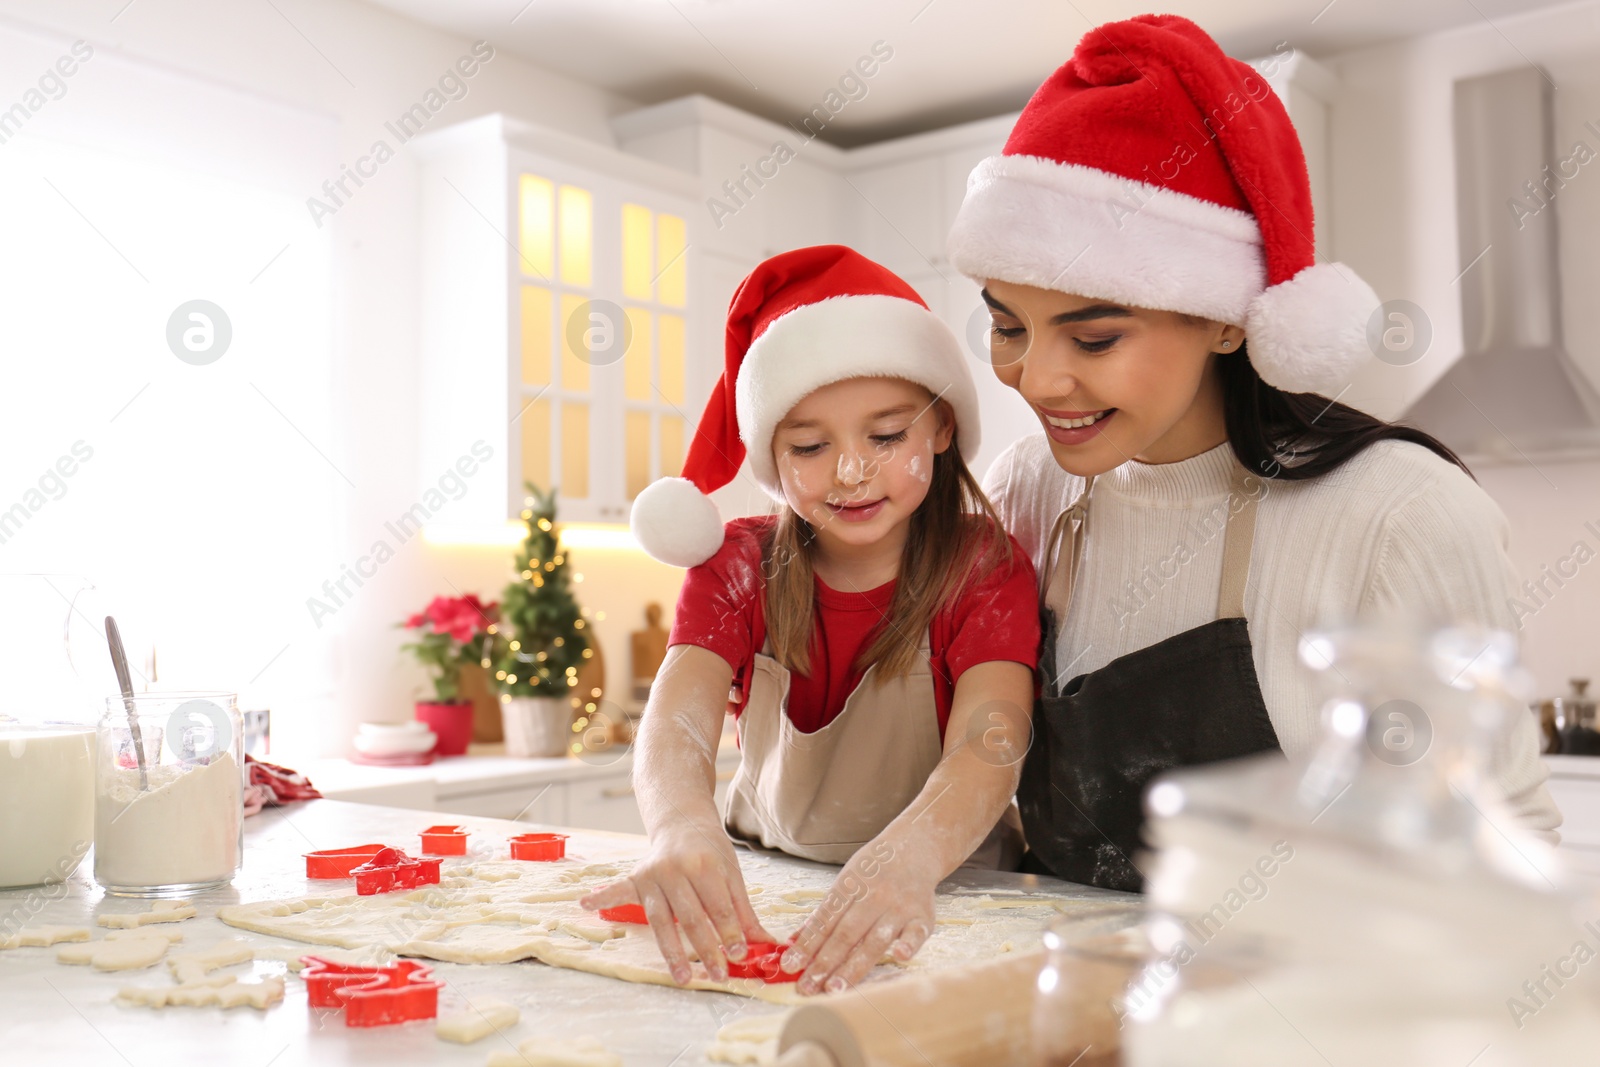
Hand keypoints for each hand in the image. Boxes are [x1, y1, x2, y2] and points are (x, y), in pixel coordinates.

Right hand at [580, 819, 772, 984]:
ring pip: (661, 920)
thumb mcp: (732, 874)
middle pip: (692, 917)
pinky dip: (601, 896)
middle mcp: (675, 869)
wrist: (682, 821)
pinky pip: (617, 890)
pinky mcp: (635, 878)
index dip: (730, 932)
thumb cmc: (711, 851)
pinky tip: (585, 904)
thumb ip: (744, 910)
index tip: (739, 957)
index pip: (718, 906)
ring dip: (672, 951)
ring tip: (683, 977)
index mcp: (704, 865)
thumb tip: (765, 942)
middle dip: (707, 949)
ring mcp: (652, 874)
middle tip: (719, 975)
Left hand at [780, 837, 938, 995]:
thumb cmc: (875, 869)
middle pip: (845, 934)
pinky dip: (909, 944)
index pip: (824, 921)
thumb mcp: (845, 881)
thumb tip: (794, 940)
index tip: (790, 966)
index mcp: (850, 886)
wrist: (916, 847)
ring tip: (835, 988)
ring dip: (854, 966)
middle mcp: (873, 896)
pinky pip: (916, 933)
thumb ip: (824, 913)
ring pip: (874, 940)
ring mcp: (899, 907)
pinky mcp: (923, 916)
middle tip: (807, 988)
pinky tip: (899, 957)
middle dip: (824, 963)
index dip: (807, 944)